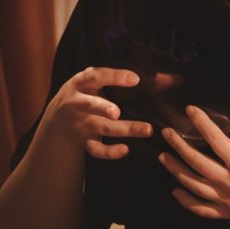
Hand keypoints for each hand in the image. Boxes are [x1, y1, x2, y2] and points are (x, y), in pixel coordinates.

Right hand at [39, 67, 153, 159]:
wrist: (57, 118)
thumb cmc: (88, 94)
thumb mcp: (99, 82)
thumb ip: (130, 79)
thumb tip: (172, 79)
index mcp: (82, 83)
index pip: (95, 76)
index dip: (114, 77)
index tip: (135, 79)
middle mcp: (77, 102)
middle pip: (91, 105)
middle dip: (103, 108)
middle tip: (118, 112)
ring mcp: (81, 123)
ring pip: (101, 127)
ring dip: (123, 129)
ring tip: (146, 130)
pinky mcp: (84, 140)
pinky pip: (96, 149)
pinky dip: (110, 152)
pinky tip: (126, 150)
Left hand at [157, 105, 229, 228]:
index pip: (215, 139)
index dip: (201, 123)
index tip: (190, 111)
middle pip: (195, 162)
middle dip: (178, 146)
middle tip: (167, 134)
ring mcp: (227, 200)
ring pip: (192, 185)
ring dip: (176, 170)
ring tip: (165, 158)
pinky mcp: (229, 213)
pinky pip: (200, 208)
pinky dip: (185, 200)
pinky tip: (176, 191)